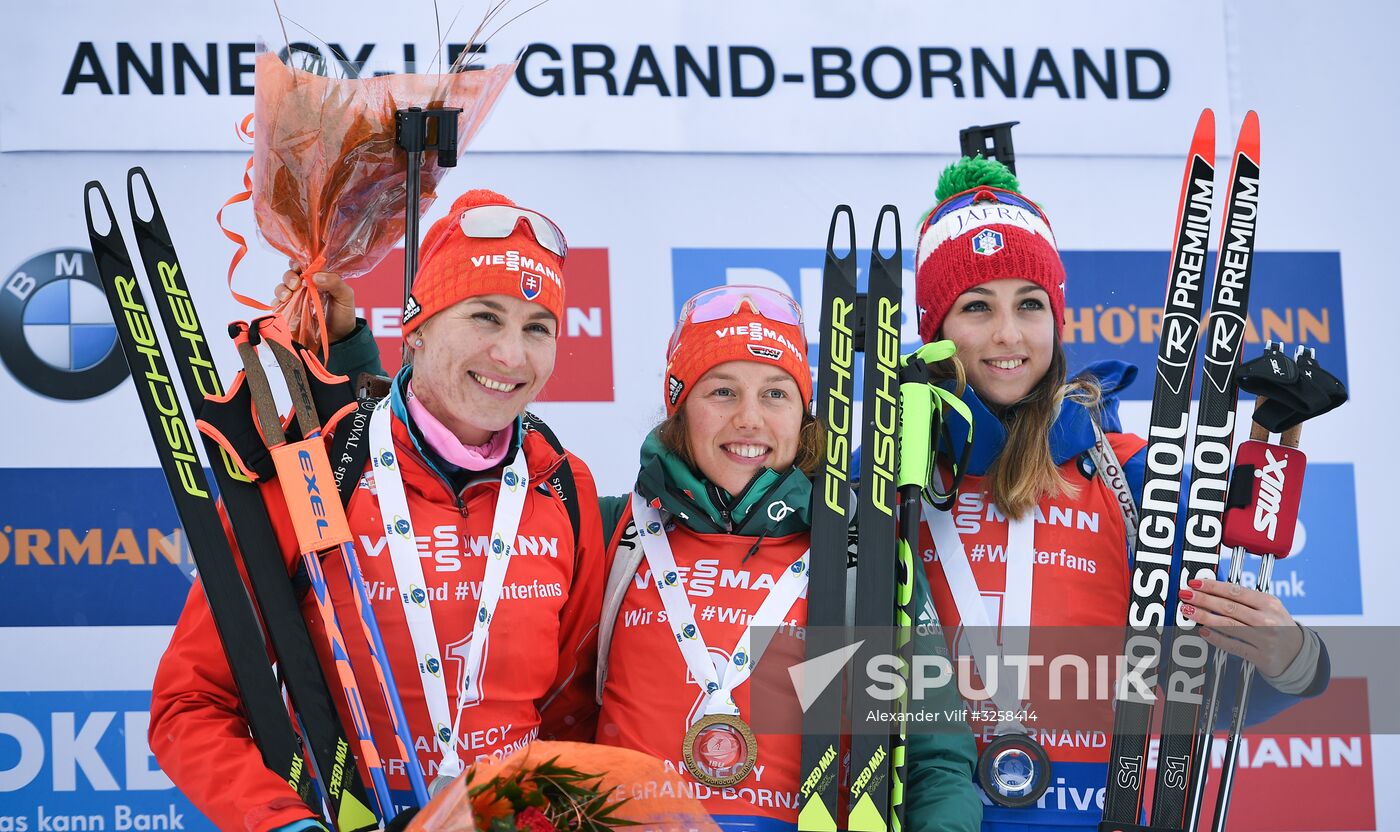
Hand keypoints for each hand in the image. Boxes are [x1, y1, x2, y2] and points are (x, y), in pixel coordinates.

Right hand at [275, 267, 357, 342]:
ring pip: (281, 288)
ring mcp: (296, 300)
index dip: (298, 263)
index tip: (299, 268)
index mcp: (318, 279)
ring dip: (281, 289)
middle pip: (289, 275)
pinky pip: (278, 304)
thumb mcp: (345, 296)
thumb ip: (335, 283)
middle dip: (289, 277)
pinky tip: (282, 304)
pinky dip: (276, 302)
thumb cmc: (344, 314)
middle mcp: (304, 287)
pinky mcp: (290, 312)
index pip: (303, 265)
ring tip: (288, 296)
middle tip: (295, 284)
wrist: (340, 338)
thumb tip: (315, 276)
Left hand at [1178, 576, 1303, 677]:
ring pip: (1229, 625)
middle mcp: (1267, 619)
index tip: (1195, 583)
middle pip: (1229, 607)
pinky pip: (1233, 646)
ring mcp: (1265, 639)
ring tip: (1189, 611)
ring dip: (1205, 617)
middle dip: (1204, 600)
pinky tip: (1203, 631)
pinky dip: (1216, 638)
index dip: (1213, 586)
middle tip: (1186, 595)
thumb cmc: (1278, 625)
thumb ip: (1245, 599)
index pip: (1236, 591)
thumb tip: (1212, 590)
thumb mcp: (1269, 606)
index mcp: (1269, 602)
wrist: (1298, 653)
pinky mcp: (1261, 656)